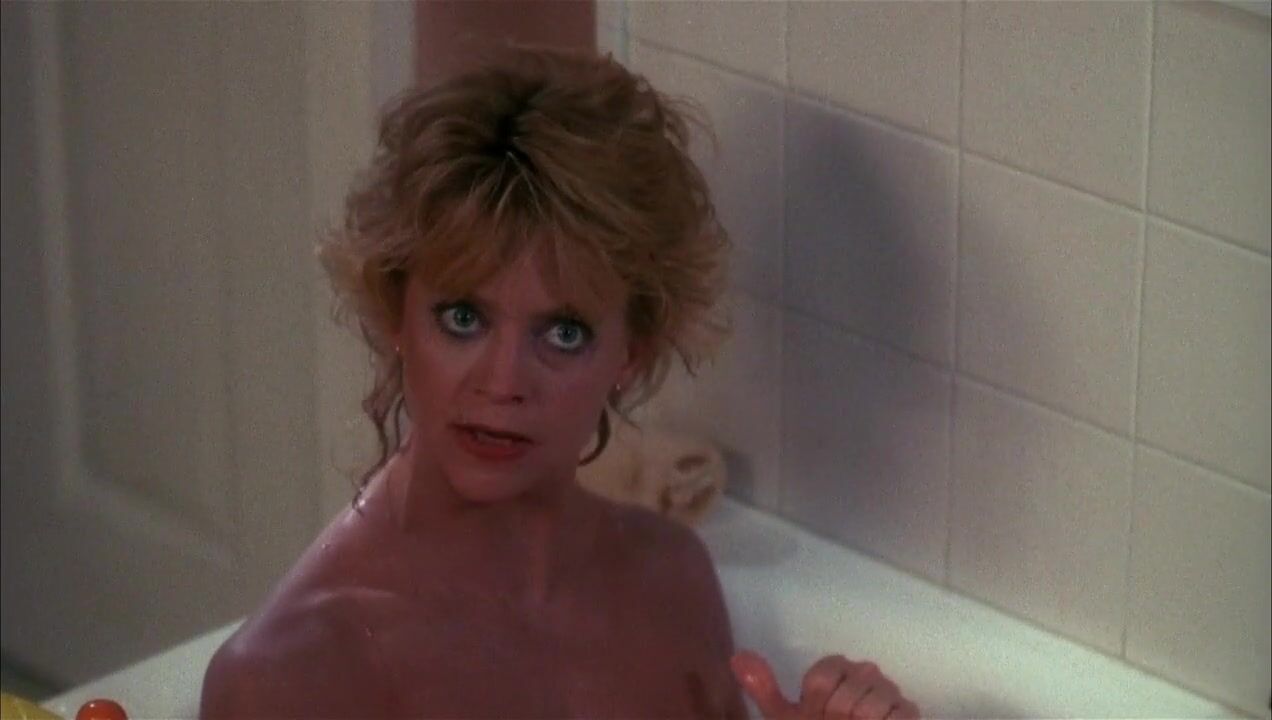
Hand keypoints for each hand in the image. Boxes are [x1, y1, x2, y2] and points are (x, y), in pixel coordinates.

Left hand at [730, 650, 919, 719]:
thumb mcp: (787, 718)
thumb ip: (765, 690)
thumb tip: (736, 657)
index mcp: (837, 668)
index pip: (821, 678)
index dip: (815, 704)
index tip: (816, 715)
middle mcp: (865, 672)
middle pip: (844, 693)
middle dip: (835, 717)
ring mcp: (890, 692)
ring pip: (868, 706)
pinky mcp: (909, 712)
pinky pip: (895, 716)